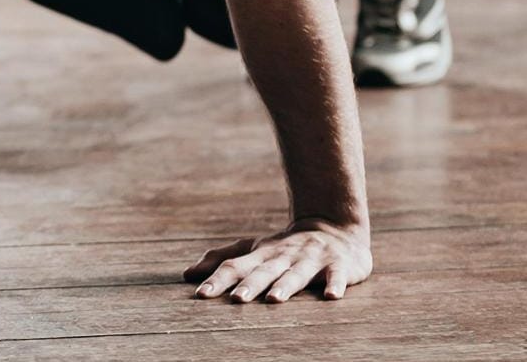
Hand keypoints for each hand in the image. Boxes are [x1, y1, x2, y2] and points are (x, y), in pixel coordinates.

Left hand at [183, 217, 372, 301]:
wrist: (336, 227)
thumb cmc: (288, 247)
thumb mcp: (256, 250)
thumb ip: (224, 260)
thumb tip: (187, 274)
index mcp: (262, 254)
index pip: (236, 266)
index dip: (218, 280)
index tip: (200, 295)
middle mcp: (284, 256)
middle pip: (265, 271)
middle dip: (250, 285)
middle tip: (236, 299)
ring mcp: (311, 259)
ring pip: (297, 274)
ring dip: (286, 286)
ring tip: (274, 299)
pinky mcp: (338, 264)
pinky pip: (337, 275)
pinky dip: (335, 284)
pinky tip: (331, 296)